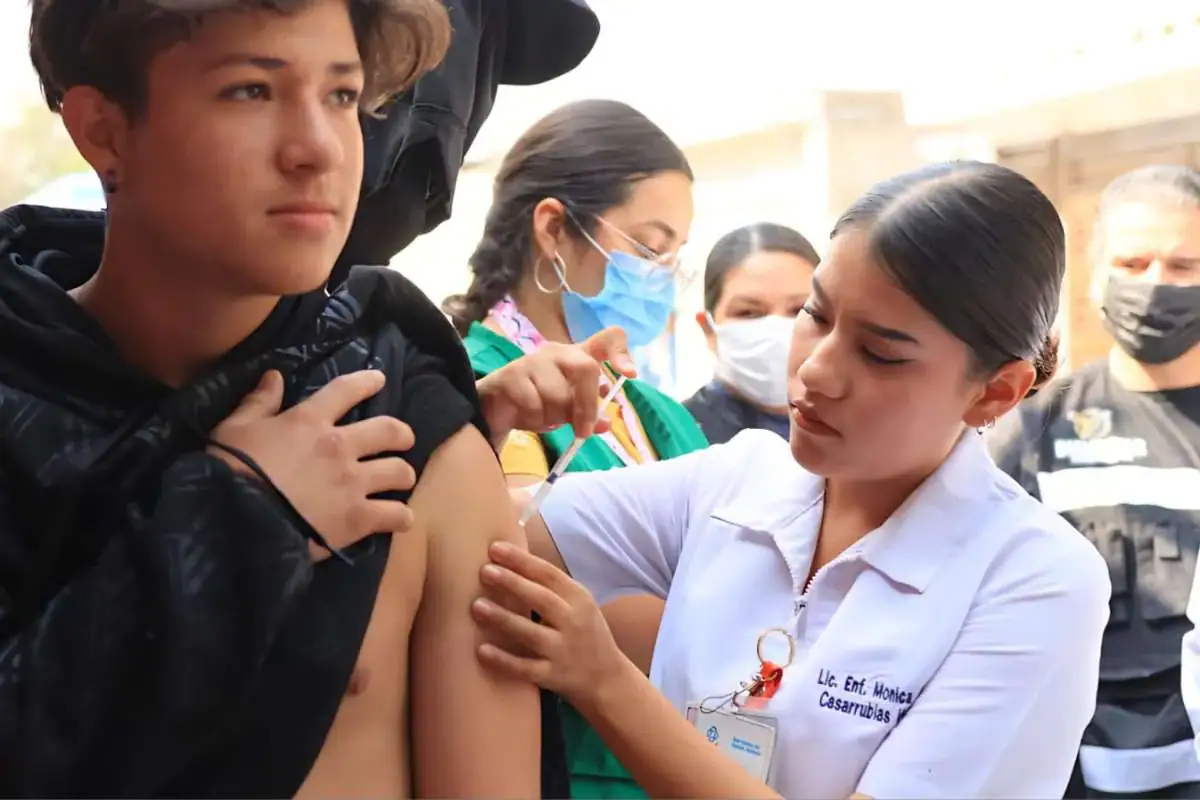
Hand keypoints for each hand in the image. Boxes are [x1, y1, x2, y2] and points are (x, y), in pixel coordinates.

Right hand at [209, 369, 416, 560]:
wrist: (234, 521)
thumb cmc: (229, 471)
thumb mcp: (234, 428)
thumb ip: (258, 402)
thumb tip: (274, 376)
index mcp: (309, 420)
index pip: (346, 389)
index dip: (367, 381)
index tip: (379, 379)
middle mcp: (339, 446)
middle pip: (389, 431)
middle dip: (402, 434)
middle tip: (403, 440)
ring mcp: (352, 482)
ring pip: (399, 471)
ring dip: (403, 474)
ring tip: (401, 480)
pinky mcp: (358, 518)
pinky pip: (395, 515)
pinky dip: (401, 517)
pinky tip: (401, 519)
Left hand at [471, 540, 627, 704]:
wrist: (607, 678)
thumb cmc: (585, 633)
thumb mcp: (580, 604)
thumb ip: (552, 587)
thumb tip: (509, 562)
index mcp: (580, 599)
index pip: (549, 574)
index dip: (522, 560)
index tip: (495, 548)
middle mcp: (573, 623)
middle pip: (541, 599)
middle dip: (512, 583)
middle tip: (485, 571)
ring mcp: (563, 651)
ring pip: (531, 633)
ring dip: (503, 619)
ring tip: (477, 606)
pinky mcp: (553, 676)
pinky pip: (525, 668)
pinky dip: (504, 660)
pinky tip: (482, 650)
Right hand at [476, 326, 636, 446]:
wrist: (495, 410)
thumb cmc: (538, 405)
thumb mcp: (569, 412)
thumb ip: (589, 416)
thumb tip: (605, 423)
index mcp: (577, 356)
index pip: (607, 339)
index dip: (621, 354)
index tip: (629, 375)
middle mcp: (558, 352)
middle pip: (587, 367)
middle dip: (587, 405)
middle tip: (582, 430)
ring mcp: (533, 361)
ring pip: (559, 394)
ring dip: (555, 417)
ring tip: (544, 418)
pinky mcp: (512, 375)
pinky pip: (534, 404)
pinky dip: (535, 419)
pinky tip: (526, 417)